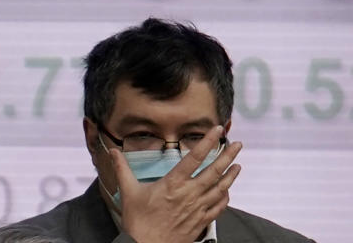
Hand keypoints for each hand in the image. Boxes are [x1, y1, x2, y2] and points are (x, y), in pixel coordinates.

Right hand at [111, 125, 242, 242]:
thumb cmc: (138, 221)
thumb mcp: (129, 192)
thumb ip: (123, 169)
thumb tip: (114, 152)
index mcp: (173, 183)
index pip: (195, 157)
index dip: (208, 141)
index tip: (217, 130)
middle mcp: (189, 194)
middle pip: (214, 171)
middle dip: (228, 156)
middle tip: (238, 144)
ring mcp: (197, 209)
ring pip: (220, 189)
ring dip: (231, 176)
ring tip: (238, 165)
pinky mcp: (200, 222)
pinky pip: (218, 208)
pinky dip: (225, 198)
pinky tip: (227, 192)